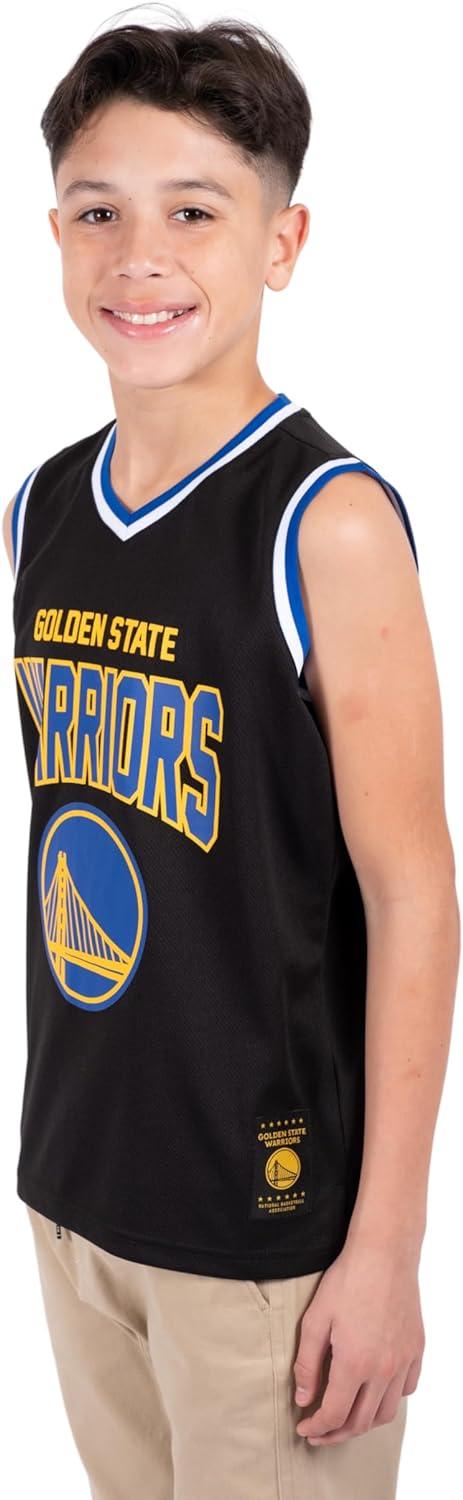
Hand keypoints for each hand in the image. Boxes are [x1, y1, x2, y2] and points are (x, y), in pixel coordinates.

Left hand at [293, 1238, 424, 1444]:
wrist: (384, 1253)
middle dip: (336, 1434)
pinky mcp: (416, 1349)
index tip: (304, 1429)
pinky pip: (406, 1389)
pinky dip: (389, 1400)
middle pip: (361, 1422)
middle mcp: (384, 1370)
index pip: (334, 1414)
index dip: (316, 1428)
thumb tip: (304, 1399)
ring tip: (346, 1418)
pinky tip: (374, 1392)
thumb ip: (307, 1364)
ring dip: (364, 1423)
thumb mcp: (316, 1319)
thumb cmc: (347, 1280)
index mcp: (355, 1364)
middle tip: (320, 1432)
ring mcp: (404, 1361)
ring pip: (386, 1412)